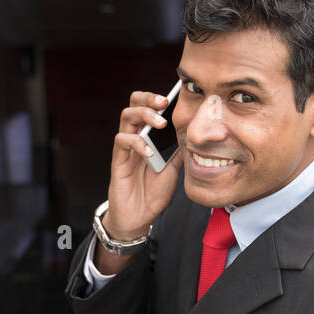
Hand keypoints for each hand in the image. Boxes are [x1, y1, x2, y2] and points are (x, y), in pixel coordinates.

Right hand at [105, 90, 184, 239]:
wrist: (140, 217)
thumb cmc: (154, 193)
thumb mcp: (174, 169)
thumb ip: (180, 151)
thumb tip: (195, 136)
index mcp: (148, 137)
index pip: (149, 108)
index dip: (158, 98)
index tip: (174, 96)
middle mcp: (135, 137)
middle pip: (134, 104)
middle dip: (148, 98)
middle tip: (163, 102)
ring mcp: (126, 148)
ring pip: (126, 117)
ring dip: (144, 115)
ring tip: (160, 123)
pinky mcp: (119, 161)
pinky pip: (122, 141)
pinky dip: (137, 142)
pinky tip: (148, 152)